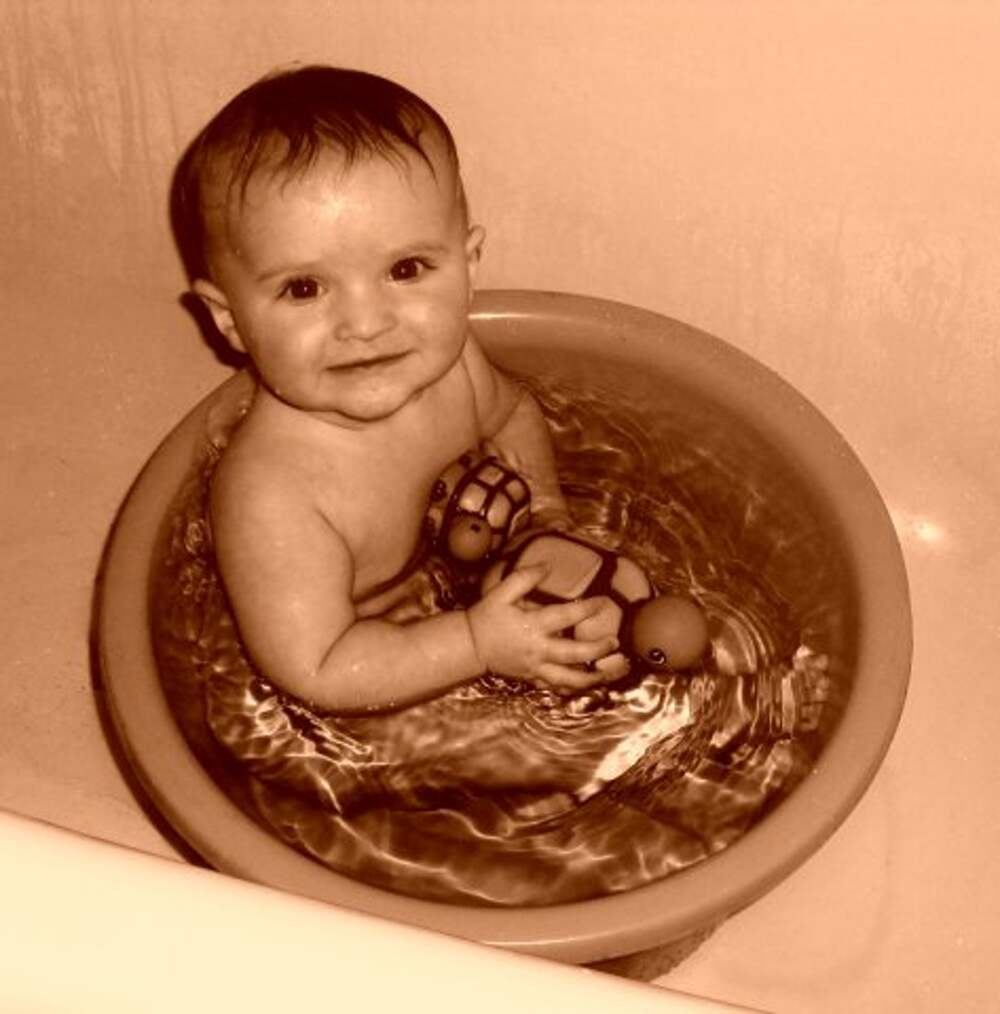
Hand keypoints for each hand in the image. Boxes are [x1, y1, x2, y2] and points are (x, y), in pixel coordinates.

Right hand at [466, 564, 619, 690]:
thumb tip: (547, 566)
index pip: (567, 616)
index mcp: (533, 625)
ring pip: (569, 679)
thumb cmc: (487, 617)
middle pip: (575, 654)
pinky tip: (587, 686)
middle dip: (598, 649)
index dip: (587, 608)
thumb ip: (524, 578)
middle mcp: (538, 649)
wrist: (470, 646)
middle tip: (614, 642)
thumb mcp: (501, 592)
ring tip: (609, 673)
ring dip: (592, 678)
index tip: (602, 601)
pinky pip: (556, 687)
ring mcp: (536, 667)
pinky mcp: (532, 678)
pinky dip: (572, 688)